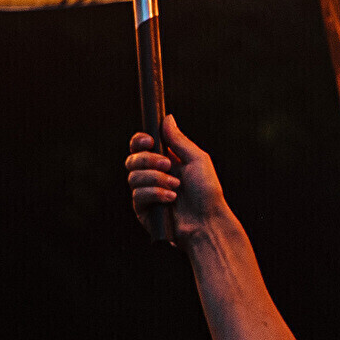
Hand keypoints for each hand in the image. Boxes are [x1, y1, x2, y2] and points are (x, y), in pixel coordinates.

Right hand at [124, 111, 226, 243]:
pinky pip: (138, 195)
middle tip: (168, 165)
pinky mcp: (143, 210)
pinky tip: (171, 199)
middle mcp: (153, 175)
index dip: (139, 141)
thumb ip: (179, 140)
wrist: (208, 221)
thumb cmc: (207, 192)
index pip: (141, 146)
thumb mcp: (197, 159)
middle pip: (132, 159)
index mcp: (164, 160)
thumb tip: (167, 118)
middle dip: (148, 160)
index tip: (149, 140)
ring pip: (133, 177)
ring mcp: (146, 192)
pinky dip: (155, 194)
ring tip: (175, 187)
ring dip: (156, 179)